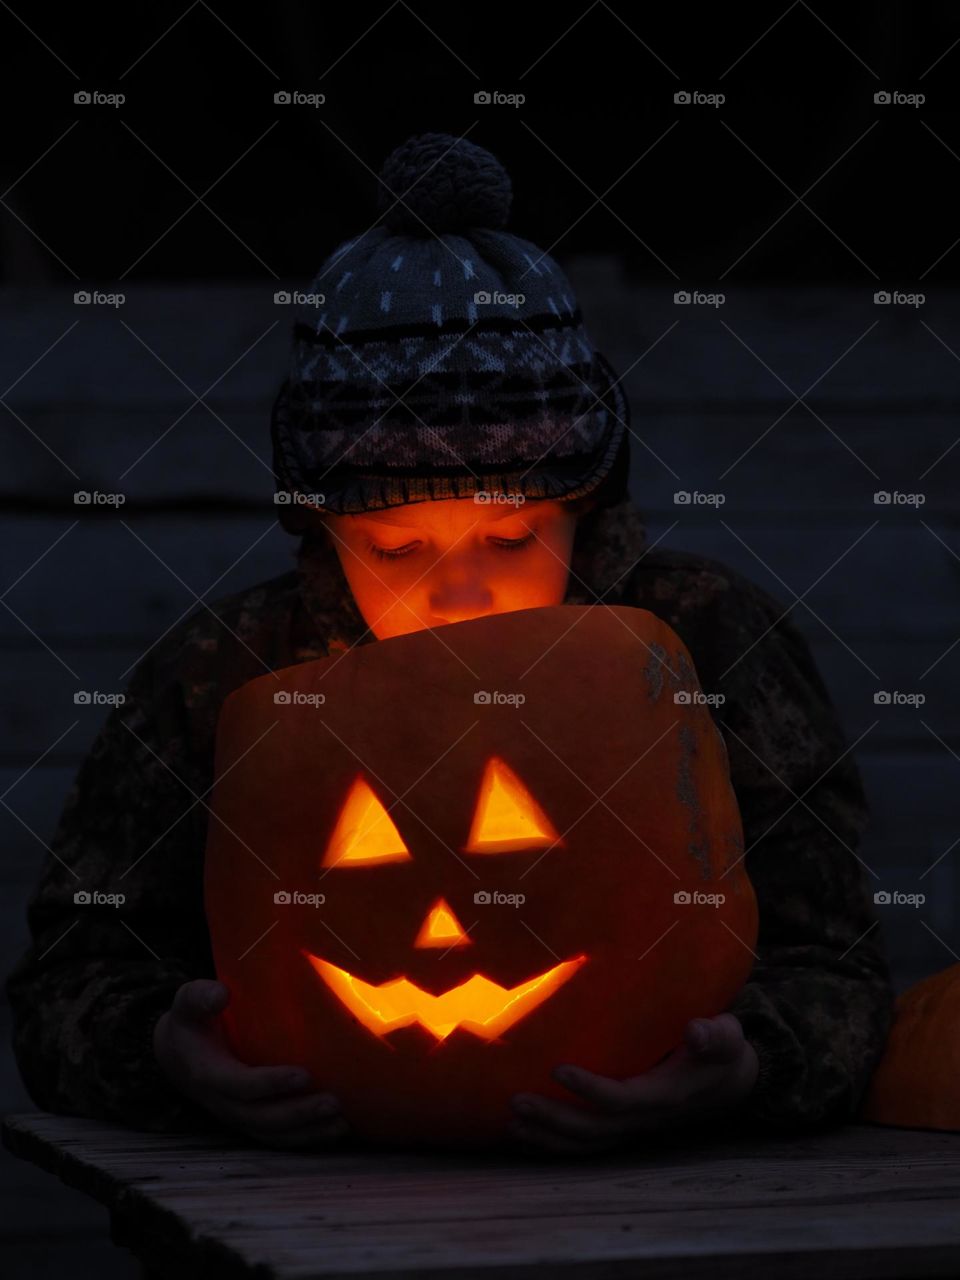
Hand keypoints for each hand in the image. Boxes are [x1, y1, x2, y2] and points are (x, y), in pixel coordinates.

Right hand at [154, 978, 347, 1148]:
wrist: (177, 1054)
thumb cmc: (191, 1022)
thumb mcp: (188, 1004)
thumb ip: (201, 997)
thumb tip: (221, 994)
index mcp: (208, 1074)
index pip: (241, 1085)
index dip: (271, 1084)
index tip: (304, 1074)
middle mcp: (222, 1102)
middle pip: (262, 1118)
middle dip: (299, 1113)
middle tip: (334, 1102)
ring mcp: (236, 1116)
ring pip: (272, 1134)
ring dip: (308, 1132)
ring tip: (342, 1123)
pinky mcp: (249, 1120)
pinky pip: (277, 1137)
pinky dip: (306, 1138)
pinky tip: (335, 1130)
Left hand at [508, 1012, 758, 1155]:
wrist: (726, 1084)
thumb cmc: (719, 1051)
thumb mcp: (725, 1038)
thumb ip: (714, 1035)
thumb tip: (696, 1030)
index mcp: (665, 1096)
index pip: (621, 1099)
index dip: (589, 1089)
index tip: (557, 1068)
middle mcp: (644, 1120)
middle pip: (592, 1128)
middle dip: (553, 1117)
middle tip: (515, 1100)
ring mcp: (631, 1129)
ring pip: (584, 1143)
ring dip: (546, 1136)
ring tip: (510, 1120)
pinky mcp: (621, 1130)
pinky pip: (584, 1145)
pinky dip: (552, 1144)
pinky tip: (522, 1133)